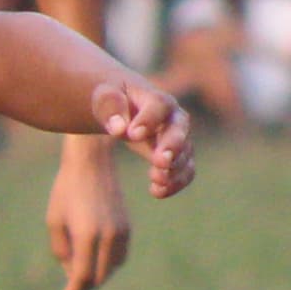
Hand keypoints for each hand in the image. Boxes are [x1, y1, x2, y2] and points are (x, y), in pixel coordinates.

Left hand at [44, 135, 133, 289]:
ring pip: (112, 268)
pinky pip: (120, 256)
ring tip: (82, 279)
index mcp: (87, 235)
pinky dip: (108, 265)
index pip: (82, 276)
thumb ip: (61, 250)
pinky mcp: (127, 227)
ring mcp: (121, 232)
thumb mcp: (54, 221)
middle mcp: (108, 236)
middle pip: (99, 276)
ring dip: (98, 277)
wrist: (92, 163)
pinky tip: (96, 263)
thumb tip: (72, 274)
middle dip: (85, 287)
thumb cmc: (66, 190)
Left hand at [91, 76, 193, 197]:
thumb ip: (110, 108)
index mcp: (155, 98)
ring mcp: (179, 137)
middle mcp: (173, 117)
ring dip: (173, 169)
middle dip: (173, 145)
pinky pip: (185, 170)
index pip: (158, 105)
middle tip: (161, 161)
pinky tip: (156, 191)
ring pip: (185, 153)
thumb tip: (118, 129)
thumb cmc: (114, 100)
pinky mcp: (178, 156)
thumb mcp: (104, 98)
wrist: (125, 106)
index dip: (148, 120)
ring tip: (156, 180)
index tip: (132, 135)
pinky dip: (175, 183)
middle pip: (180, 129)